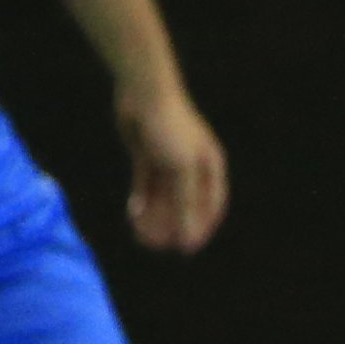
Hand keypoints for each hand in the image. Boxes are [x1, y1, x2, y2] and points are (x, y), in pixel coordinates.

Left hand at [117, 85, 227, 252]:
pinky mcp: (147, 156)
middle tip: (159, 245)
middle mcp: (193, 165)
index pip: (212, 206)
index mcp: (211, 167)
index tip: (186, 249)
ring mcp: (169, 161)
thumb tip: (188, 238)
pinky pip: (146, 185)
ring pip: (163, 196)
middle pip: (185, 204)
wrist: (144, 94)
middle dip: (173, 225)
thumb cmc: (171, 128)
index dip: (201, 229)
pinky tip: (132, 214)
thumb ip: (185, 206)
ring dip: (154, 216)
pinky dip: (141, 199)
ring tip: (142, 233)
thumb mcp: (181, 171)